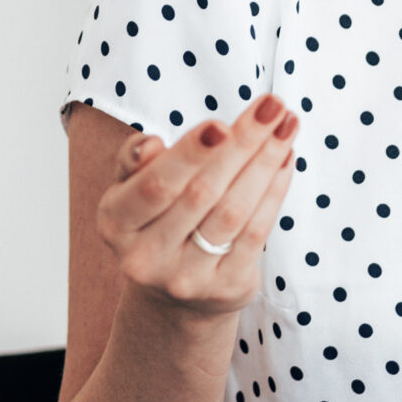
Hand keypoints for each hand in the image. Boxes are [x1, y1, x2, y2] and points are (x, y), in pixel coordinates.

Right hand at [95, 93, 297, 317]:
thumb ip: (134, 161)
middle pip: (201, 194)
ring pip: (233, 213)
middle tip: (271, 107)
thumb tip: (150, 144)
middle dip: (241, 145)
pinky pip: (256, 234)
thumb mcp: (129, 189)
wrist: (173, 294)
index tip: (221, 124)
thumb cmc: (155, 219)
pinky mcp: (225, 289)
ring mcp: (186, 279)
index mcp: (116, 223)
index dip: (189, 154)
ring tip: (286, 125)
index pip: (155, 184)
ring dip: (265, 164)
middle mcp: (146, 257)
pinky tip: (285, 160)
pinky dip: (274, 193)